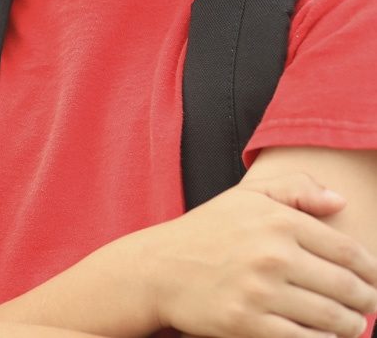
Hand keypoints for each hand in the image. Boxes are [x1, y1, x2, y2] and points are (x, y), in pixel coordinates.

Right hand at [143, 172, 376, 337]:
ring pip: (332, 318)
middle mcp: (272, 255)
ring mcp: (259, 291)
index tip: (373, 280)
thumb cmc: (206, 232)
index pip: (350, 252)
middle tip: (366, 306)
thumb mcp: (245, 197)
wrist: (157, 269)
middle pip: (347, 288)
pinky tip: (323, 335)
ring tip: (352, 324)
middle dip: (366, 301)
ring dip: (352, 325)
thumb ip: (295, 189)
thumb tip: (340, 201)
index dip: (372, 271)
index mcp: (278, 221)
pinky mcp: (246, 323)